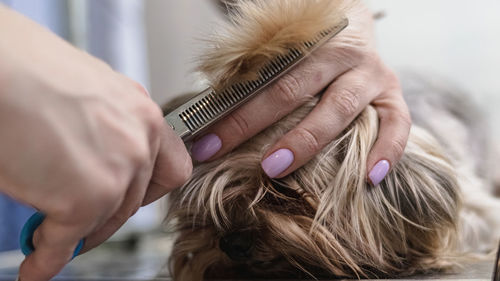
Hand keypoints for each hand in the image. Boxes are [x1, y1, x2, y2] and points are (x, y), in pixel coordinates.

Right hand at [0, 7, 191, 280]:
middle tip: (82, 223)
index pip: (171, 165)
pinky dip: (48, 257)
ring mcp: (117, 172)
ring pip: (105, 221)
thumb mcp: (87, 94)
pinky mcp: (85, 200)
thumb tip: (89, 157)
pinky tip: (36, 266)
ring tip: (51, 239)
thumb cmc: (26, 69)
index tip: (129, 199)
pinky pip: (68, 241)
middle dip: (107, 215)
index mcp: (141, 113)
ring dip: (77, 235)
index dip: (149, 189)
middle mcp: (140, 141)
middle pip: (135, 199)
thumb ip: (103, 127)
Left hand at [190, 2, 409, 184]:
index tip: (205, 141)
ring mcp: (371, 75)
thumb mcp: (284, 47)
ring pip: (339, 108)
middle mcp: (340, 55)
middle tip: (225, 152)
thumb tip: (212, 111)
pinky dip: (387, 151)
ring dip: (306, 140)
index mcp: (307, 41)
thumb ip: (257, 71)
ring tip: (277, 168)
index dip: (232, 109)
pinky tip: (370, 178)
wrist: (355, 22)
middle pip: (293, 90)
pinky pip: (397, 124)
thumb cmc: (312, 44)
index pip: (262, 77)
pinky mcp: (393, 94)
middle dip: (255, 124)